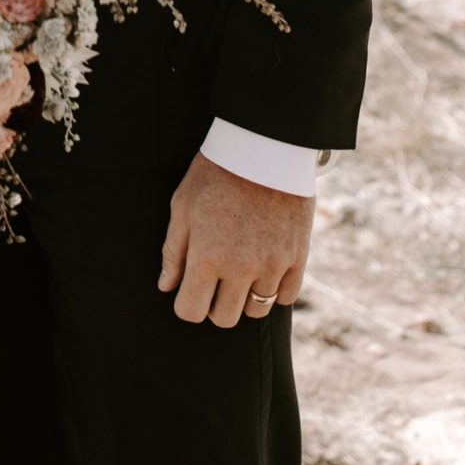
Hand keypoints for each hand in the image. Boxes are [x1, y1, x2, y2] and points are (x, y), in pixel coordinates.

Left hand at [158, 150, 313, 327]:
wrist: (264, 147)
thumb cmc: (215, 173)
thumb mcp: (182, 205)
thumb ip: (173, 251)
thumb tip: (166, 286)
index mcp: (207, 257)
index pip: (191, 311)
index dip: (186, 303)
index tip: (189, 290)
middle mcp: (241, 268)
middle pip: (225, 318)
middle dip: (214, 304)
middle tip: (215, 279)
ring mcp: (273, 265)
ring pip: (257, 310)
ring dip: (245, 297)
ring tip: (241, 270)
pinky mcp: (298, 257)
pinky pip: (286, 297)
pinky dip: (275, 289)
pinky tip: (265, 268)